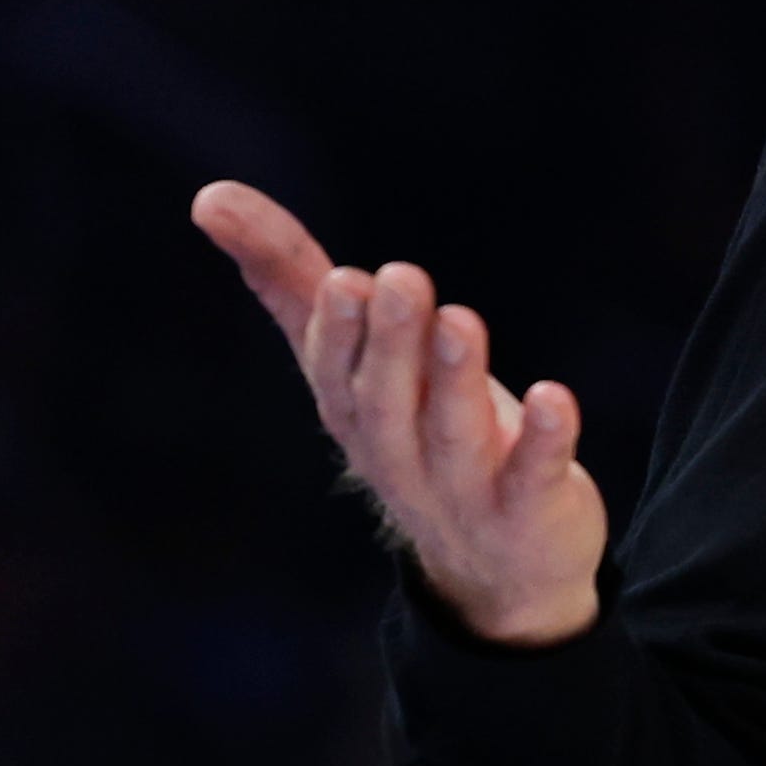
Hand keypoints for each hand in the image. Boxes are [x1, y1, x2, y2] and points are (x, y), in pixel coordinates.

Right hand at [192, 180, 608, 646]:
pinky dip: (541, 441)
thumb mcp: (353, 358)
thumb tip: (210, 197)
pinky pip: (533, 477)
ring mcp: (461, 489)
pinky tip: (555, 398)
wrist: (493, 568)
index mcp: (353, 411)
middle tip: (403, 278)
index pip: (334, 371)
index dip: (337, 331)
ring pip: (452, 435)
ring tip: (461, 321)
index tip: (342, 279)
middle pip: (386, 401)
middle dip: (391, 342)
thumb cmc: (414, 430)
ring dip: (455, 378)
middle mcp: (397, 453)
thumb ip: (289, 278)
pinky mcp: (529, 511)